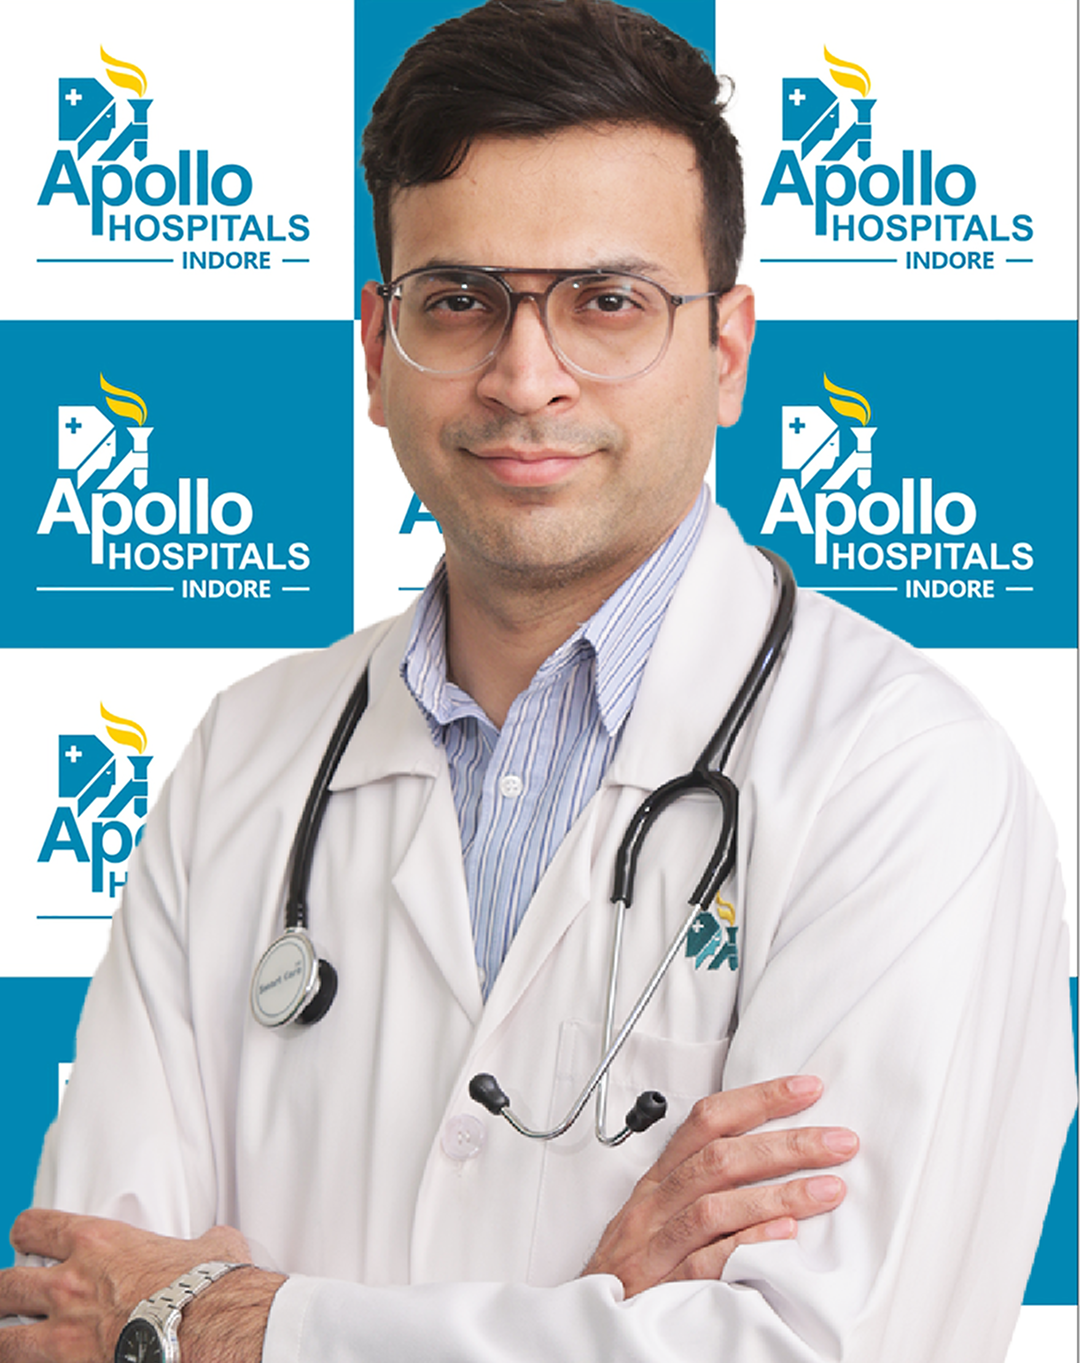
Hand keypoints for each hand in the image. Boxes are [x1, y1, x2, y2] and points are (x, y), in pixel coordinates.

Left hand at [0, 1210, 283, 1362]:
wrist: (210, 1330)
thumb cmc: (209, 1287)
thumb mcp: (208, 1247)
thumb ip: (199, 1242)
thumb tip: (216, 1243)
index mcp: (98, 1243)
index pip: (34, 1227)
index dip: (27, 1236)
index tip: (30, 1244)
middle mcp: (70, 1285)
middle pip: (4, 1285)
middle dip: (5, 1295)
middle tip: (13, 1300)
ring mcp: (64, 1335)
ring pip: (3, 1340)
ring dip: (8, 1341)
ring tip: (16, 1343)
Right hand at [582, 1075, 857, 1296]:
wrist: (590, 1326)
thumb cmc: (633, 1267)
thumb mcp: (660, 1214)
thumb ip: (705, 1186)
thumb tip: (774, 1157)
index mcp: (659, 1179)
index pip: (708, 1121)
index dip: (759, 1099)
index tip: (807, 1088)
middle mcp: (655, 1204)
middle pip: (722, 1158)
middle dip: (787, 1144)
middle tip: (840, 1142)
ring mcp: (656, 1246)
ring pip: (717, 1205)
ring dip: (780, 1193)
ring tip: (830, 1189)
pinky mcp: (662, 1289)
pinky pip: (707, 1262)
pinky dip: (747, 1245)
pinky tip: (785, 1236)